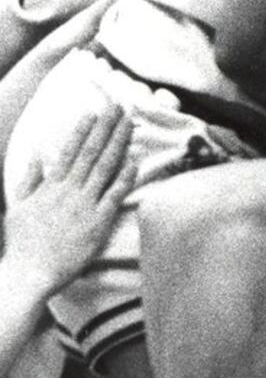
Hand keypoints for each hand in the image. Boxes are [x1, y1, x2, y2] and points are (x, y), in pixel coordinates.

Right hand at [3, 95, 133, 301]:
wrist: (27, 271)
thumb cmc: (21, 243)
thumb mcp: (18, 204)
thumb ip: (30, 178)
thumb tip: (39, 154)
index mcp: (50, 186)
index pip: (70, 151)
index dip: (83, 129)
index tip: (94, 111)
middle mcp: (68, 191)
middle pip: (91, 152)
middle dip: (106, 128)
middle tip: (120, 106)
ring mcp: (84, 206)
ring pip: (105, 168)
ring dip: (118, 144)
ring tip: (129, 124)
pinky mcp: (96, 224)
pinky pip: (114, 197)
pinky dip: (124, 178)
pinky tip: (135, 162)